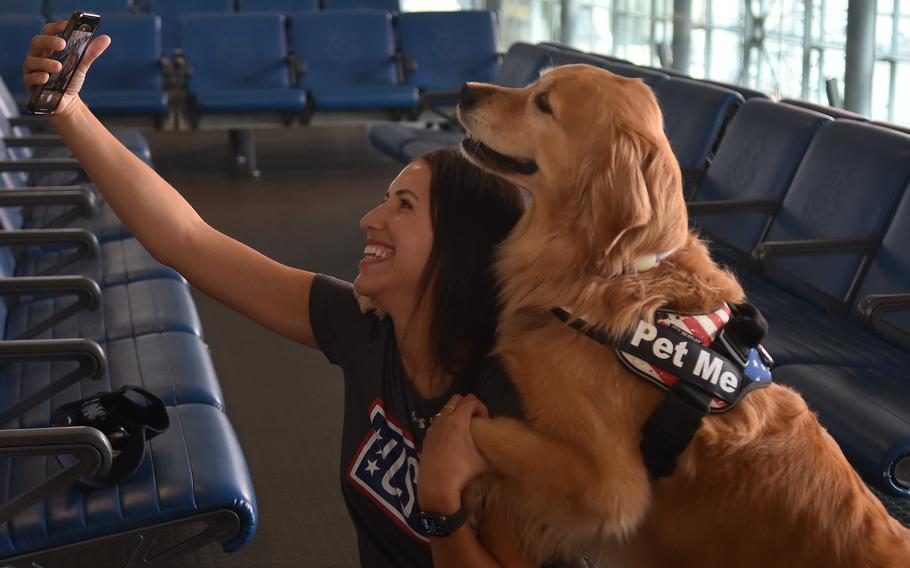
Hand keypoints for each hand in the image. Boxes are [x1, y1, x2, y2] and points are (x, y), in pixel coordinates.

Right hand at [23, 20, 110, 117]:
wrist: (67, 102)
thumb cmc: (70, 78)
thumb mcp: (81, 65)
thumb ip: (91, 52)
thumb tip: (106, 38)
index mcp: (48, 46)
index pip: (48, 31)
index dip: (56, 27)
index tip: (67, 25)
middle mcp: (37, 54)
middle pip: (37, 42)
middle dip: (49, 41)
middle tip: (63, 44)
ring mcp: (32, 68)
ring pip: (32, 61)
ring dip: (46, 63)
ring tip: (59, 66)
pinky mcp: (29, 82)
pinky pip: (29, 78)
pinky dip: (38, 77)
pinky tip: (46, 78)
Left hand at [418, 394, 490, 513]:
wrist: (436, 487)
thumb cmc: (462, 472)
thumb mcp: (484, 462)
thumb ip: (495, 451)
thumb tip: (508, 449)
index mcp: (458, 421)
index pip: (471, 400)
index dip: (481, 406)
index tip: (485, 420)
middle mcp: (443, 419)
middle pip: (456, 399)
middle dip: (468, 405)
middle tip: (475, 420)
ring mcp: (433, 427)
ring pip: (445, 409)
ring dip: (455, 413)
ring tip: (464, 430)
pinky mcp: (427, 437)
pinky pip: (437, 422)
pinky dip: (446, 424)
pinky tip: (451, 440)